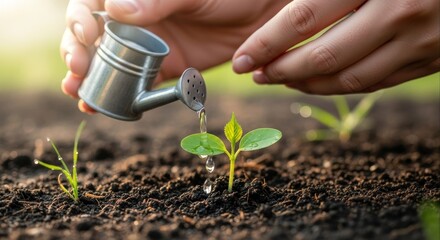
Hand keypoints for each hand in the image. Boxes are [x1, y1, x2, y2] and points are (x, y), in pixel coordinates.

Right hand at [60, 0, 289, 112]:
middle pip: (92, 36)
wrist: (260, 15)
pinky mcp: (164, 69)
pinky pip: (137, 85)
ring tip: (79, 96)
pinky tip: (104, 108)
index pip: (92, 4)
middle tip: (76, 71)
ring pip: (108, 64)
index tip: (86, 35)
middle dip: (77, 54)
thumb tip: (115, 10)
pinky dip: (122, 97)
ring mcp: (147, 46)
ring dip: (89, 80)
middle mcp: (135, 20)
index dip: (80, 19)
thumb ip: (158, 0)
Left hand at [232, 0, 439, 94]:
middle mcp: (399, 12)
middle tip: (255, 74)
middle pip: (323, 56)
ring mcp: (420, 40)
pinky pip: (376, 82)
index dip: (265, 44)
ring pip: (349, 78)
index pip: (302, 19)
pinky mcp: (432, 58)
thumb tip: (283, 4)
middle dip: (280, 69)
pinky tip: (316, 82)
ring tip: (280, 79)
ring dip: (307, 83)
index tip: (241, 60)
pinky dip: (340, 86)